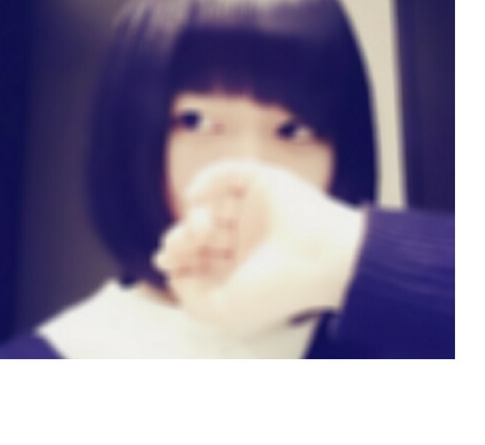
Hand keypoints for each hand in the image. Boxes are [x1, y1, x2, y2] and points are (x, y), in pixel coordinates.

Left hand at [153, 160, 365, 335]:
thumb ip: (191, 299)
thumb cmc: (278, 287)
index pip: (202, 258)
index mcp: (244, 267)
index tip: (164, 260)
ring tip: (199, 229)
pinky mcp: (263, 181)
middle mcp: (249, 237)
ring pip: (211, 204)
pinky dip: (206, 179)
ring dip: (195, 215)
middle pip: (202, 231)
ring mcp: (256, 208)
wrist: (320, 258)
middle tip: (177, 245)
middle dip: (182, 238)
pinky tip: (194, 195)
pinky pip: (228, 173)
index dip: (179, 258)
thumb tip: (174, 276)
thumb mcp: (225, 311)